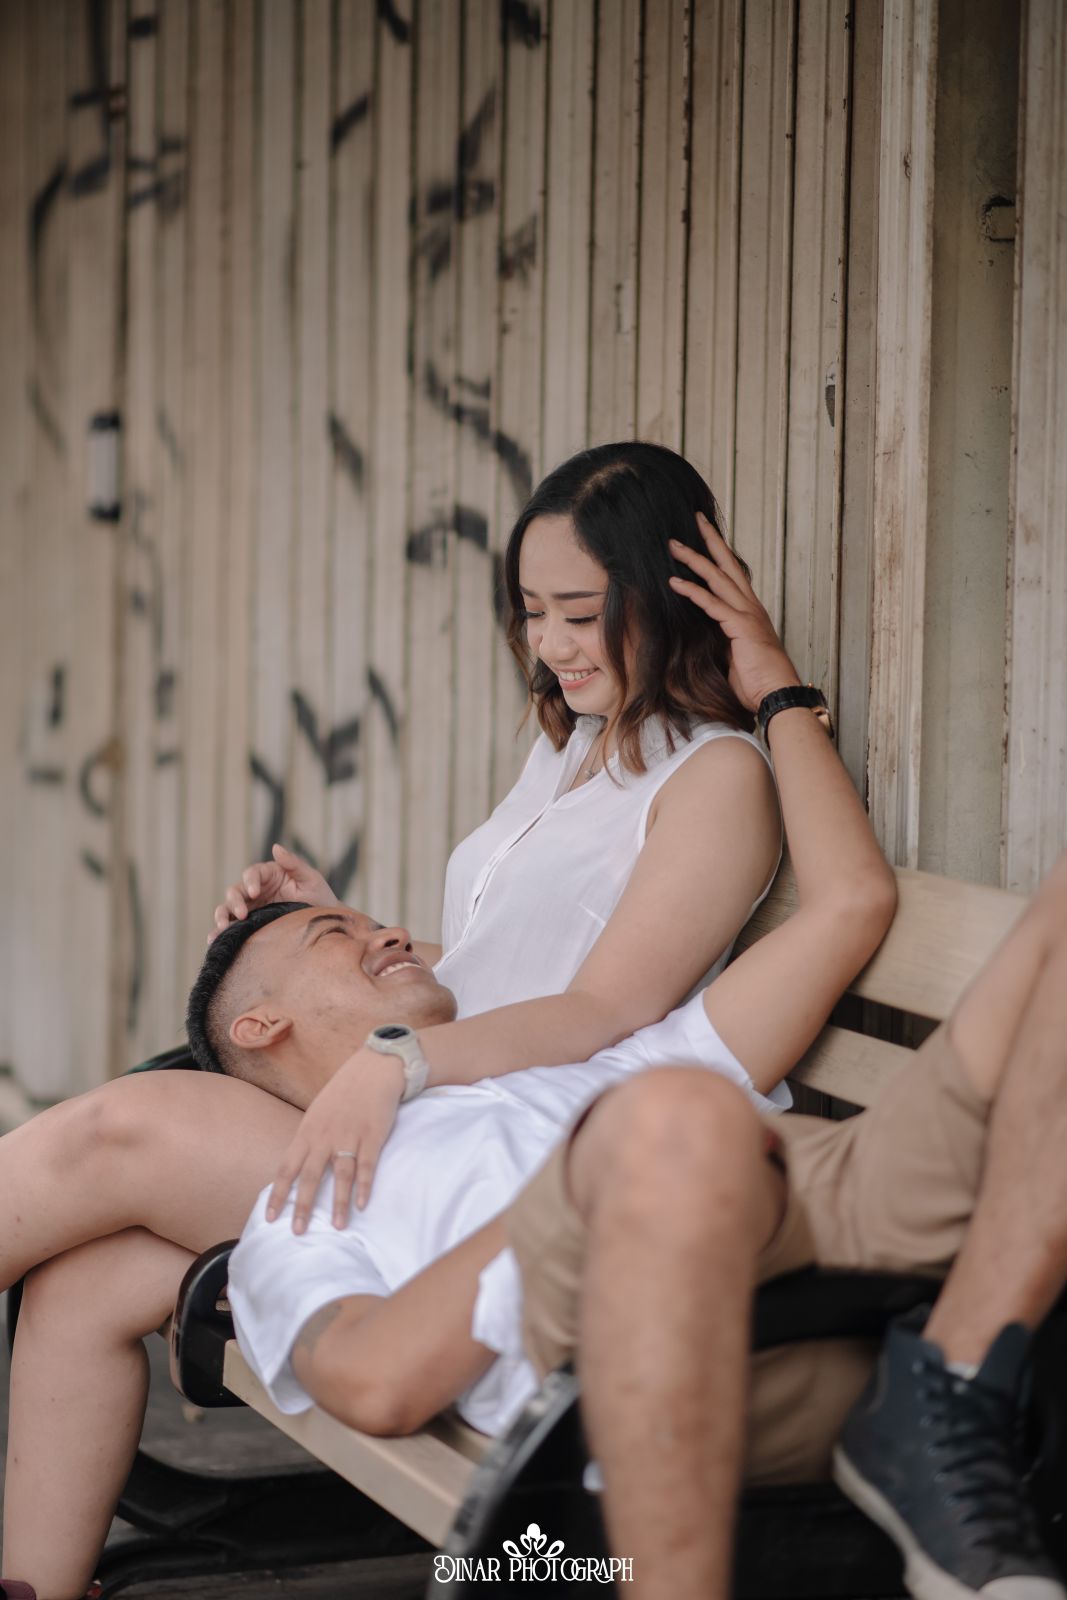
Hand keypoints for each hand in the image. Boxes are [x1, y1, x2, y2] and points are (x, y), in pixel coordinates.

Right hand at [212, 843, 337, 936]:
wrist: (324, 924)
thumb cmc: (319, 897)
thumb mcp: (311, 879)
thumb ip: (294, 863)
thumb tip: (276, 847)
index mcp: (269, 874)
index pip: (252, 873)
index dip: (250, 881)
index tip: (254, 892)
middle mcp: (256, 890)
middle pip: (235, 891)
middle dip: (234, 902)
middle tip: (242, 914)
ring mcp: (251, 908)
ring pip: (228, 909)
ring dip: (222, 917)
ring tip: (221, 929)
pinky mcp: (249, 924)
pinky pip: (231, 927)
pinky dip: (220, 933)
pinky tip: (213, 941)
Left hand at [265, 1048, 404, 1229]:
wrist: (374, 1068)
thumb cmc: (344, 1092)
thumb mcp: (318, 1112)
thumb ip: (309, 1139)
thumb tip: (298, 1166)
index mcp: (308, 1131)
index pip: (287, 1167)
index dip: (278, 1194)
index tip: (269, 1218)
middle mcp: (325, 1136)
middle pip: (310, 1176)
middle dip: (303, 1206)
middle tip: (298, 1232)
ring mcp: (350, 1136)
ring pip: (341, 1175)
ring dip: (339, 1203)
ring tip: (338, 1227)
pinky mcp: (373, 1136)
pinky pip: (367, 1166)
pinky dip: (364, 1186)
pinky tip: (362, 1205)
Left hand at [669, 513, 801, 712]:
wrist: (777, 696)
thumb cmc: (757, 683)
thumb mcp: (734, 656)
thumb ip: (720, 640)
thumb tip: (701, 635)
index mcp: (751, 613)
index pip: (733, 577)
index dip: (720, 556)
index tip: (706, 539)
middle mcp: (751, 607)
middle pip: (728, 566)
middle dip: (711, 541)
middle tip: (696, 520)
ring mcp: (747, 615)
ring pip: (718, 578)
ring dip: (695, 559)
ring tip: (675, 544)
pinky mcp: (741, 626)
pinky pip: (712, 603)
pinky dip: (692, 591)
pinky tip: (674, 581)